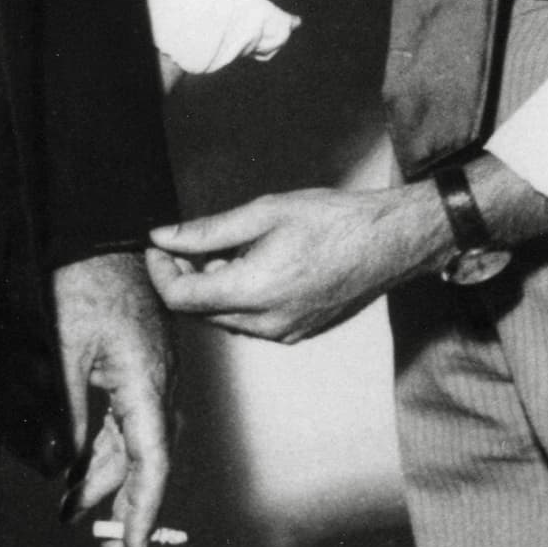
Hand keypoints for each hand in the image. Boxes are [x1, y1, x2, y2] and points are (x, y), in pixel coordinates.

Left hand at [53, 250, 173, 546]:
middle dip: (128, 508)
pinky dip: (107, 450)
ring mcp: (150, 375)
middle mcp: (158, 384)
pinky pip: (127, 420)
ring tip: (82, 516)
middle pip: (146, 459)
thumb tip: (63, 466)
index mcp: (146, 382)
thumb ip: (67, 411)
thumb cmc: (83, 281)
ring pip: (135, 442)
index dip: (144, 509)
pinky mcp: (137, 367)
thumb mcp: (63, 349)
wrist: (98, 234)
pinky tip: (85, 469)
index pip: (151, 461)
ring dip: (112, 481)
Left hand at [148, 185, 445, 342]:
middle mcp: (266, 324)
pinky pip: (251, 323)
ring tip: (229, 248)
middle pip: (200, 311)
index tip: (159, 246)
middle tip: (191, 241)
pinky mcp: (297, 333)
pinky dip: (239, 297)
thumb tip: (164, 237)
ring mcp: (284, 333)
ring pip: (225, 318)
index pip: (181, 299)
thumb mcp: (263, 213)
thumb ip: (207, 231)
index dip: (160, 271)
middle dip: (186, 277)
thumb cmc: (333, 221)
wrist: (389, 242)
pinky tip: (254, 266)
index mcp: (254, 292)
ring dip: (213, 287)